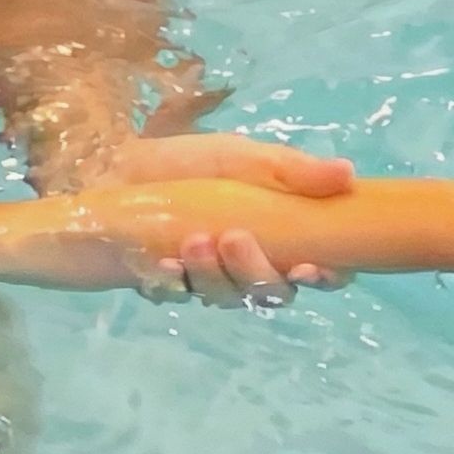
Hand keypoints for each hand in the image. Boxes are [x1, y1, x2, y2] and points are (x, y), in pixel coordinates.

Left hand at [106, 132, 357, 308]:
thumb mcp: (236, 156)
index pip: (313, 269)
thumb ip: (289, 169)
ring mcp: (202, 278)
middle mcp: (243, 265)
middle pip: (269, 292)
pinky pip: (175, 297)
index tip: (312, 268)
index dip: (323, 277)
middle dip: (256, 272)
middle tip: (233, 238)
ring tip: (193, 241)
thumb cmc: (180, 162)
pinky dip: (172, 284)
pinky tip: (162, 263)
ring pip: (224, 297)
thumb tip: (349, 175)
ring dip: (214, 276)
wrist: (105, 164)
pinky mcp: (161, 283)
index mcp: (274, 235)